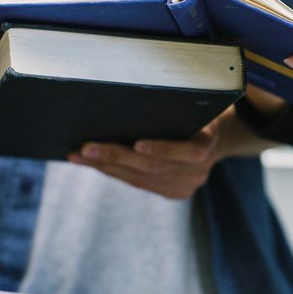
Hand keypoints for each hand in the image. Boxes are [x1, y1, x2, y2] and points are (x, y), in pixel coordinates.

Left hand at [68, 108, 227, 198]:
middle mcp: (199, 169)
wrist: (213, 138)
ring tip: (79, 156)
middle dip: (116, 157)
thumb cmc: (192, 112)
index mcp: (209, 142)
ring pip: (141, 178)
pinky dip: (115, 172)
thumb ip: (170, 108)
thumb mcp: (190, 105)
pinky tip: (96, 163)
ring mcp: (187, 185)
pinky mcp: (174, 192)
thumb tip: (123, 100)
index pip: (191, 151)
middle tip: (86, 148)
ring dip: (107, 166)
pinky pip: (139, 184)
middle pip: (154, 167)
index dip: (164, 149)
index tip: (138, 144)